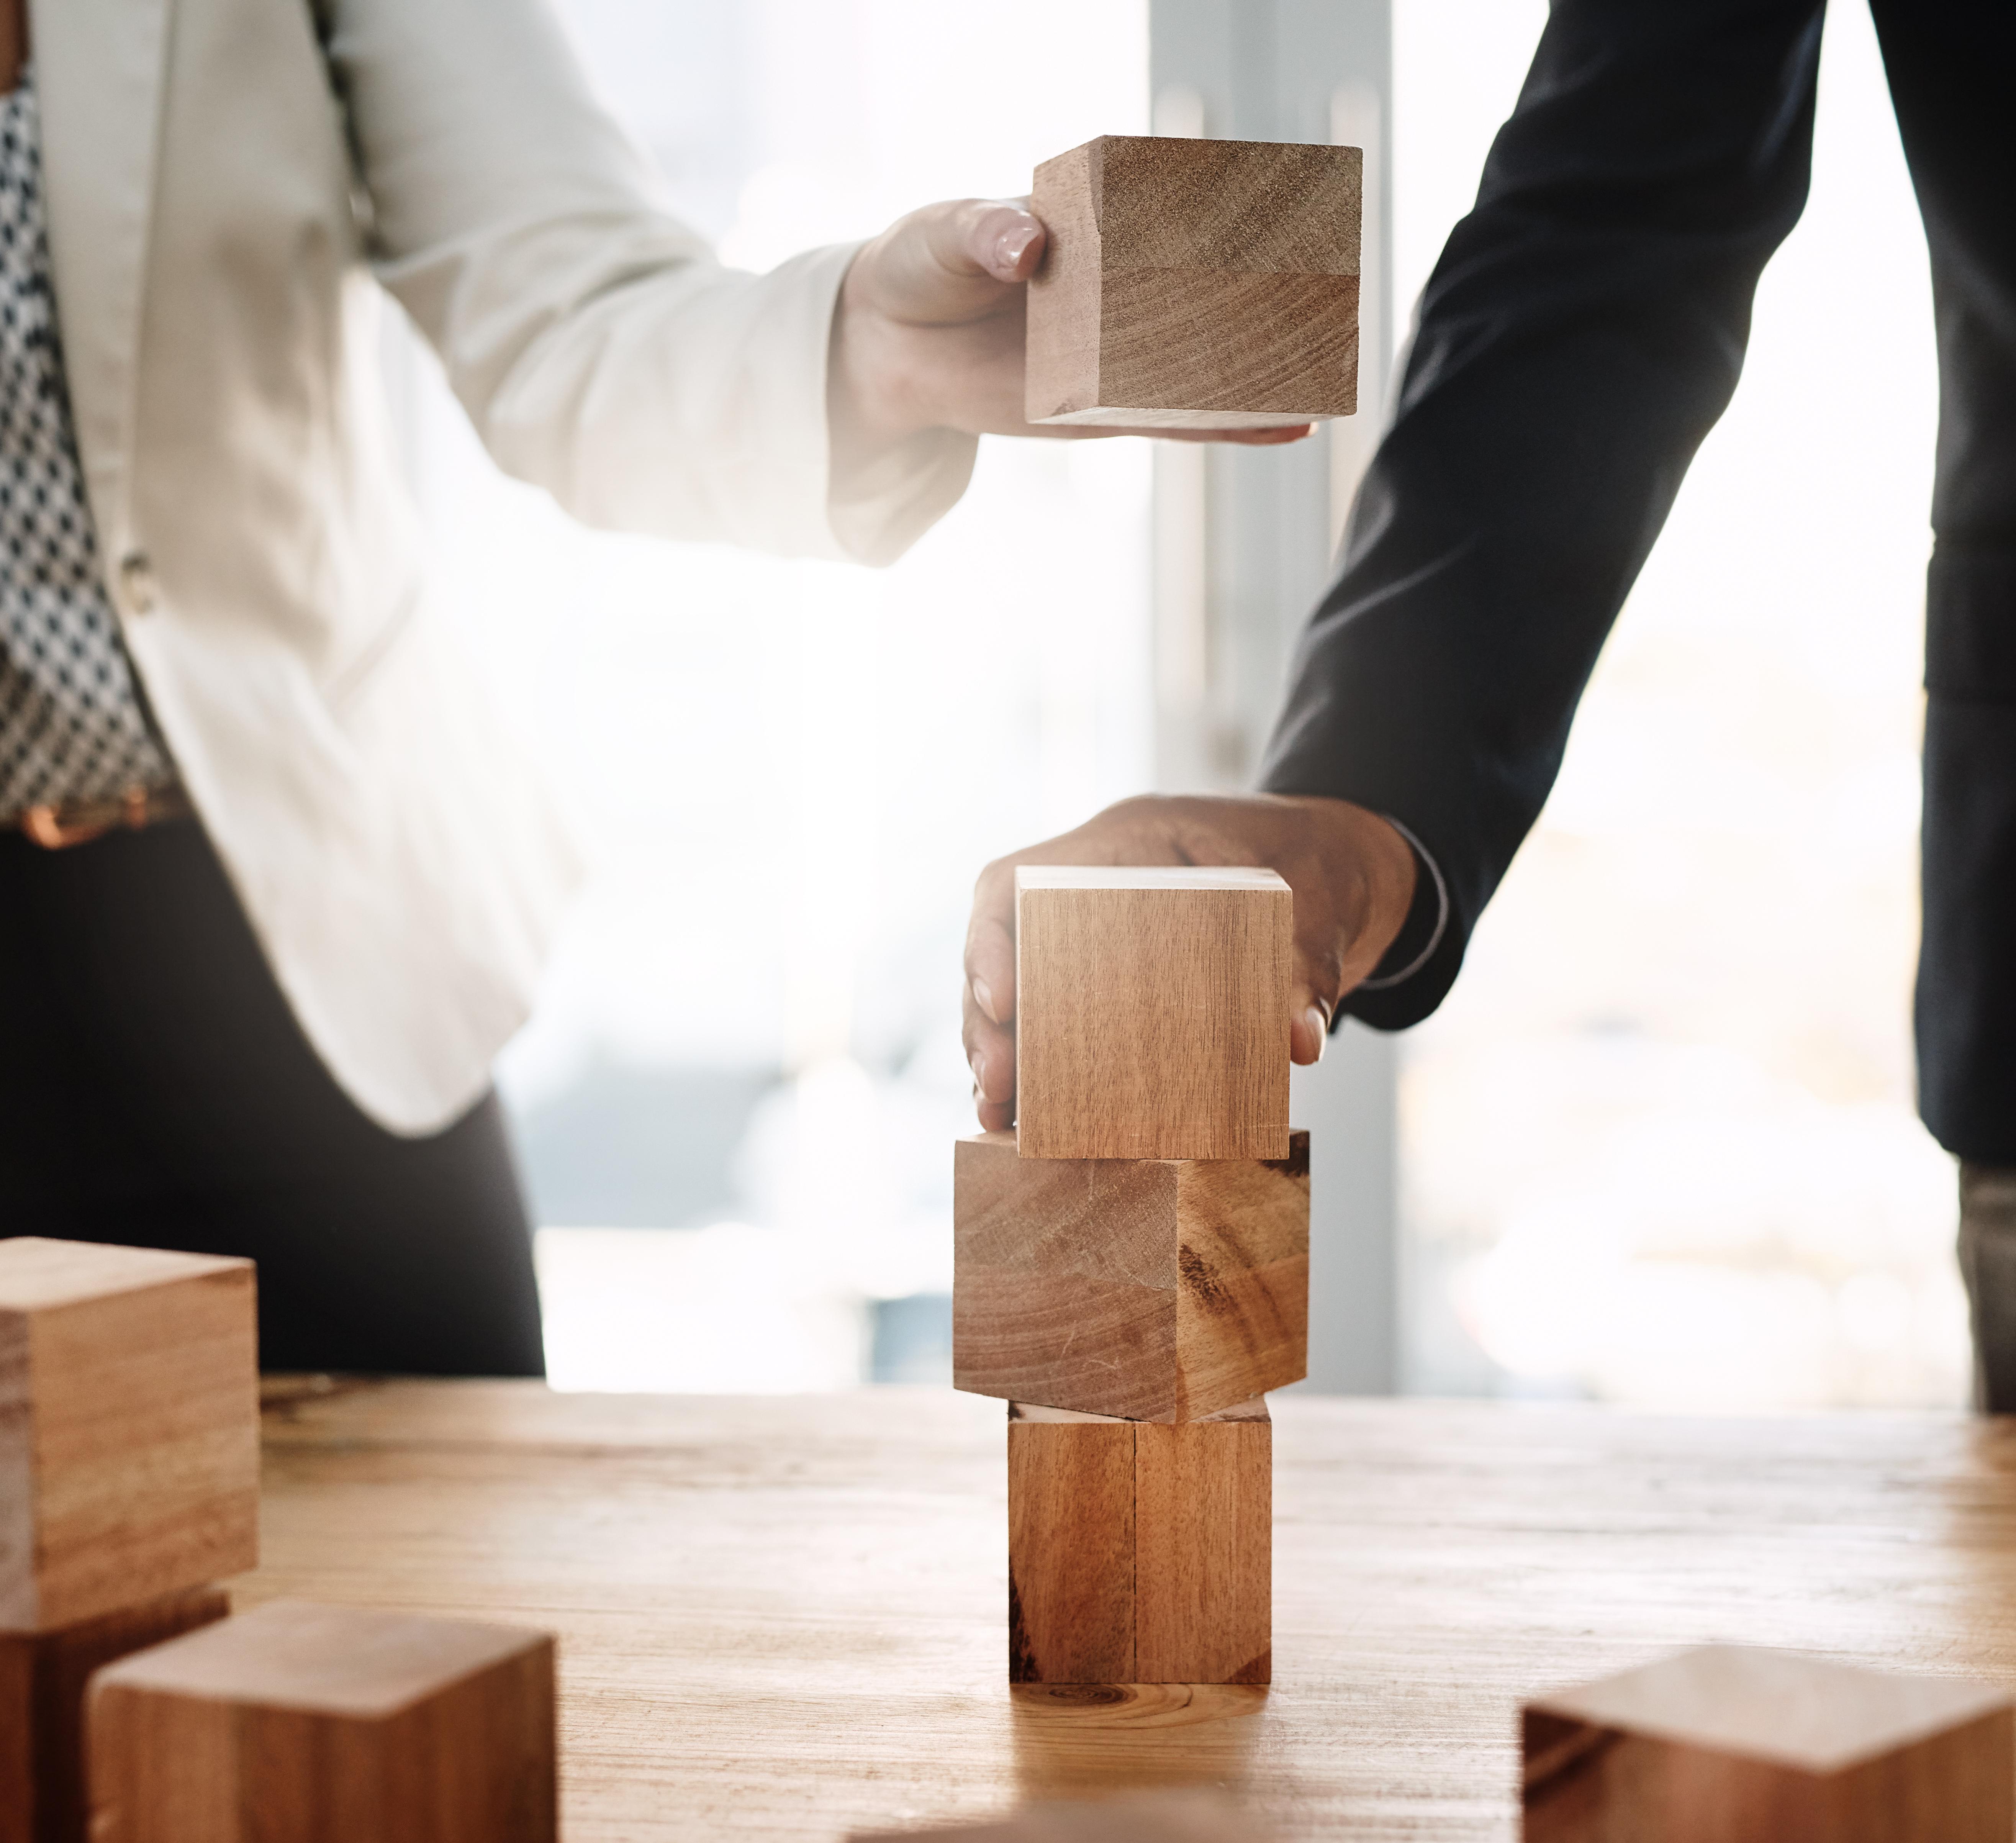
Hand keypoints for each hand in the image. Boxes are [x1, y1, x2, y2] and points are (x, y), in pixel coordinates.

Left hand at [827, 199, 1313, 471]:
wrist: (884, 344)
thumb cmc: (921, 267)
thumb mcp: (948, 236)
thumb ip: (989, 232)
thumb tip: (1030, 246)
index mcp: (1096, 227)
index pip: (1176, 214)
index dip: (1235, 214)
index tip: (1295, 210)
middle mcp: (1119, 290)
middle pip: (1209, 294)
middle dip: (1273, 298)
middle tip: (1339, 296)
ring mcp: (1116, 352)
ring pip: (1207, 363)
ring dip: (1267, 369)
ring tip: (1332, 372)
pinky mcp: (1103, 408)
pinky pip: (1178, 418)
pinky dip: (1231, 424)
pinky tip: (1287, 426)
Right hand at [962, 793, 1416, 1132]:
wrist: (1343, 870)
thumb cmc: (1317, 864)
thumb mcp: (1319, 903)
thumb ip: (1307, 966)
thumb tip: (1301, 1043)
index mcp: (1123, 845)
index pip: (1017, 883)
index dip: (989, 942)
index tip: (998, 1004)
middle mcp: (1092, 891)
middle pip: (1004, 953)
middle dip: (988, 1023)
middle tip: (996, 1089)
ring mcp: (1098, 937)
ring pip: (1020, 996)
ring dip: (1005, 1056)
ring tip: (998, 1117)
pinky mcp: (1117, 983)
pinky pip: (1064, 1025)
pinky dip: (1047, 1074)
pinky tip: (1033, 1123)